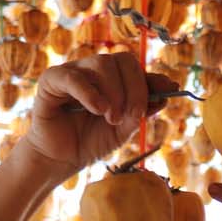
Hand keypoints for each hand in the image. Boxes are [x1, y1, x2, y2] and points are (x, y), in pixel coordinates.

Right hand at [21, 53, 176, 180]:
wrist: (60, 160)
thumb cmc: (90, 143)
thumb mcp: (122, 130)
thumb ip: (140, 112)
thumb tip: (166, 95)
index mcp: (111, 78)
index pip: (135, 68)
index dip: (152, 78)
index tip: (170, 88)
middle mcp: (92, 70)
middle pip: (122, 61)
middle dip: (135, 88)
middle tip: (134, 116)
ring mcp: (73, 72)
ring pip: (101, 64)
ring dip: (114, 93)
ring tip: (112, 119)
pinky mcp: (51, 80)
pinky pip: (73, 77)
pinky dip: (90, 93)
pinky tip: (98, 110)